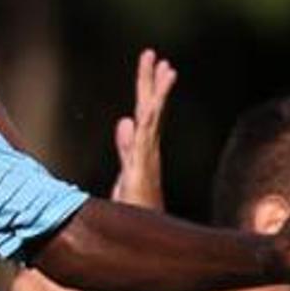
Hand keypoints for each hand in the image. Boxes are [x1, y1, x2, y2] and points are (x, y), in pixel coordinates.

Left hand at [112, 49, 176, 209]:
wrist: (144, 236)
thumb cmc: (137, 207)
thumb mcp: (127, 171)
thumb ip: (126, 147)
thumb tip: (124, 120)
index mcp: (143, 147)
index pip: (147, 111)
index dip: (149, 88)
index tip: (157, 63)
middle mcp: (147, 149)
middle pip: (150, 109)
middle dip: (151, 82)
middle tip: (154, 55)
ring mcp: (145, 158)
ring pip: (152, 120)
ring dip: (156, 95)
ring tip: (165, 69)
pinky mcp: (140, 171)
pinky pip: (144, 141)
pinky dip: (147, 124)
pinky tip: (147, 107)